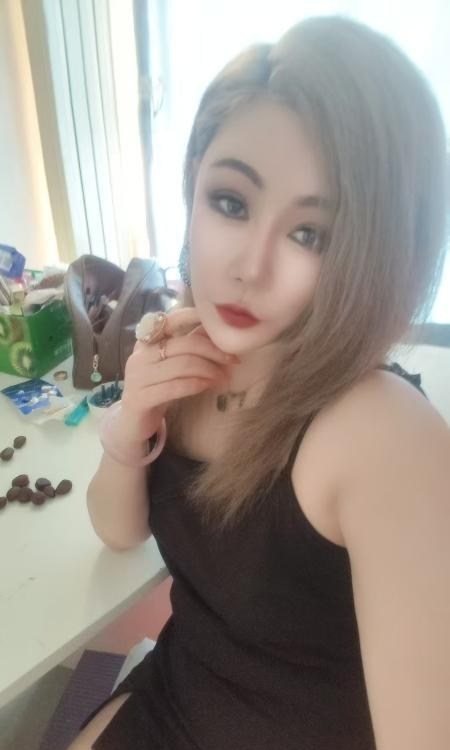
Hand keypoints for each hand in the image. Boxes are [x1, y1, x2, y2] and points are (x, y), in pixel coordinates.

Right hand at [116, 307, 237, 442]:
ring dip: (209, 370)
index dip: (194, 317)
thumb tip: (214, 329)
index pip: (171, 320)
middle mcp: (139, 355)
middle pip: (184, 344)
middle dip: (213, 351)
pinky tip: (209, 386)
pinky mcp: (140, 398)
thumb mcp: (172, 365)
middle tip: (232, 360)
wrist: (133, 422)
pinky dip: (196, 385)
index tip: (218, 323)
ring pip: (182, 365)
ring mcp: (137, 376)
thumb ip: (188, 346)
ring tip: (224, 378)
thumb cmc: (157, 389)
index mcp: (146, 341)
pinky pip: (174, 387)